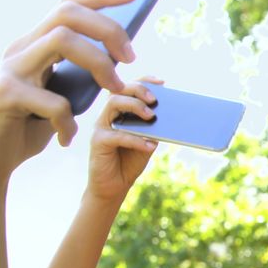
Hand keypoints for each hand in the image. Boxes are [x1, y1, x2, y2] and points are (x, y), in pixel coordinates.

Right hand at [0, 0, 136, 176]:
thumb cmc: (28, 125)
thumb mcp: (59, 92)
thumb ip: (79, 72)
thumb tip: (120, 54)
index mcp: (34, 44)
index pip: (68, 5)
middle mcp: (19, 49)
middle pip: (67, 12)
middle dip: (107, 28)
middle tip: (131, 57)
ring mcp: (9, 69)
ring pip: (61, 39)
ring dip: (98, 63)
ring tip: (112, 89)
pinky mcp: (5, 95)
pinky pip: (52, 99)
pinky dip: (69, 119)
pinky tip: (68, 135)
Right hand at [86, 80, 160, 201]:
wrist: (114, 186)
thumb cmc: (130, 160)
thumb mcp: (148, 141)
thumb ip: (154, 128)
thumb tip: (170, 114)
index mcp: (120, 112)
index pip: (128, 88)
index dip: (143, 81)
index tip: (162, 82)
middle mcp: (108, 115)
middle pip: (119, 91)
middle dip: (138, 90)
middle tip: (155, 99)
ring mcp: (101, 127)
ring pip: (113, 104)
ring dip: (135, 106)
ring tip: (152, 116)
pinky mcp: (97, 142)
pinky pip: (117, 135)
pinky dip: (136, 139)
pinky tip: (150, 145)